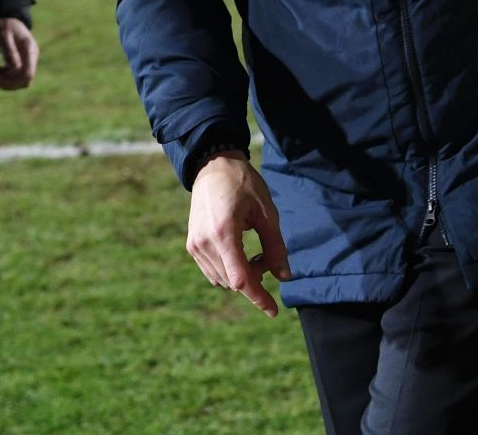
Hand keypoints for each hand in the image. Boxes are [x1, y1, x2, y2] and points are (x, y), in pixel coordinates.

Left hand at [0, 17, 38, 89]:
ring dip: (1, 78)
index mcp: (29, 50)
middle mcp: (29, 56)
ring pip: (16, 79)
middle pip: (23, 80)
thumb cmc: (1, 23)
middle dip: (7, 82)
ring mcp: (24, 59)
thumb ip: (9, 52)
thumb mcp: (3, 36)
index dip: (13, 81)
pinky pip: (10, 74)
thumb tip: (14, 71)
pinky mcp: (17, 60)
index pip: (27, 74)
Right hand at [187, 153, 290, 317]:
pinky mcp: (192, 245)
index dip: (258, 297)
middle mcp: (205, 244)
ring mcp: (195, 246)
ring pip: (222, 280)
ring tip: (256, 253)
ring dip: (242, 276)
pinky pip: (212, 271)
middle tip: (269, 258)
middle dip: (255, 280)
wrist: (213, 166)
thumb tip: (285, 277)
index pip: (241, 280)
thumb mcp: (266, 212)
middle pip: (232, 282)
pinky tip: (241, 253)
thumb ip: (275, 246)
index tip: (273, 311)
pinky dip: (229, 270)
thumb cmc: (244, 185)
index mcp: (224, 234)